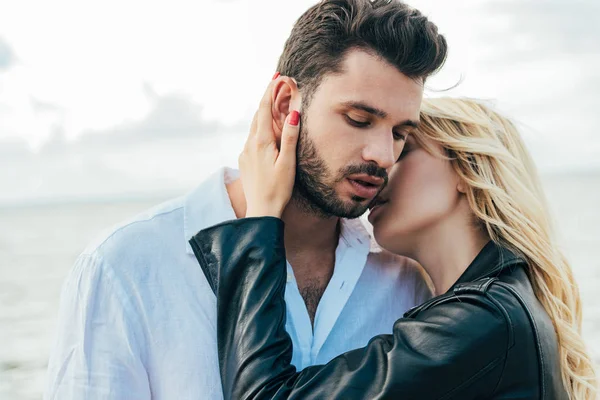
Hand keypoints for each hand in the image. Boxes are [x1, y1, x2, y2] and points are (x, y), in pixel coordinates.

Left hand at [239, 77, 299, 218]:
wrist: (261, 210)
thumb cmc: (279, 188)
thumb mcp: (288, 162)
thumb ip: (290, 137)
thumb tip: (293, 113)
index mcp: (261, 141)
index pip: (264, 109)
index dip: (270, 91)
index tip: (276, 77)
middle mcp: (250, 144)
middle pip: (258, 115)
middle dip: (267, 99)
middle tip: (277, 85)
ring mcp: (245, 153)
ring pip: (255, 127)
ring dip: (263, 114)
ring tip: (274, 104)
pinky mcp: (245, 161)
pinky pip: (253, 139)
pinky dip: (260, 128)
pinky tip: (267, 132)